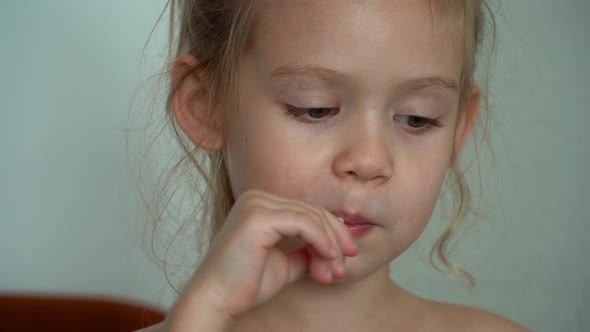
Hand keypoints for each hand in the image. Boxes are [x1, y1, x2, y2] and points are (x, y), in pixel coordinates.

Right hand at [166, 189, 357, 329]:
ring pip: (311, 217)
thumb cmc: (244, 285)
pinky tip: (328, 259)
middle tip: (342, 267)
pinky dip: (322, 241)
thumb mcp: (285, 264)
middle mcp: (256, 197)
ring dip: (330, 245)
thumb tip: (334, 250)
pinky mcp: (258, 216)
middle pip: (312, 211)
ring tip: (334, 272)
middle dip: (334, 239)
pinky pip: (304, 223)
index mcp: (260, 204)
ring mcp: (255, 204)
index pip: (307, 210)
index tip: (343, 259)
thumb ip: (306, 252)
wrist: (216, 301)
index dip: (331, 233)